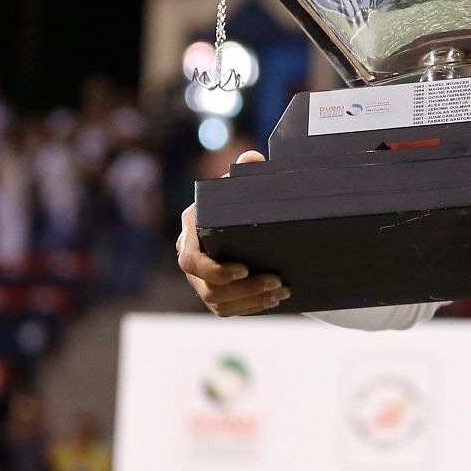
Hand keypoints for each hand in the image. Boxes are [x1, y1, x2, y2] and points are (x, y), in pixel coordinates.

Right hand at [176, 150, 290, 315]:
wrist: (245, 217)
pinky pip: (227, 309)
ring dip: (251, 300)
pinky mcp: (214, 292)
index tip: (244, 268)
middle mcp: (191, 256)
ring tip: (281, 291)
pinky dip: (251, 307)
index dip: (214, 270)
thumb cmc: (240, 198)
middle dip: (243, 289)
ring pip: (218, 302)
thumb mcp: (243, 182)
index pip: (189, 259)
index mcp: (192, 229)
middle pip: (207, 287)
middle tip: (277, 281)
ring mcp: (200, 278)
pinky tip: (274, 300)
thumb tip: (253, 160)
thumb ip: (248, 170)